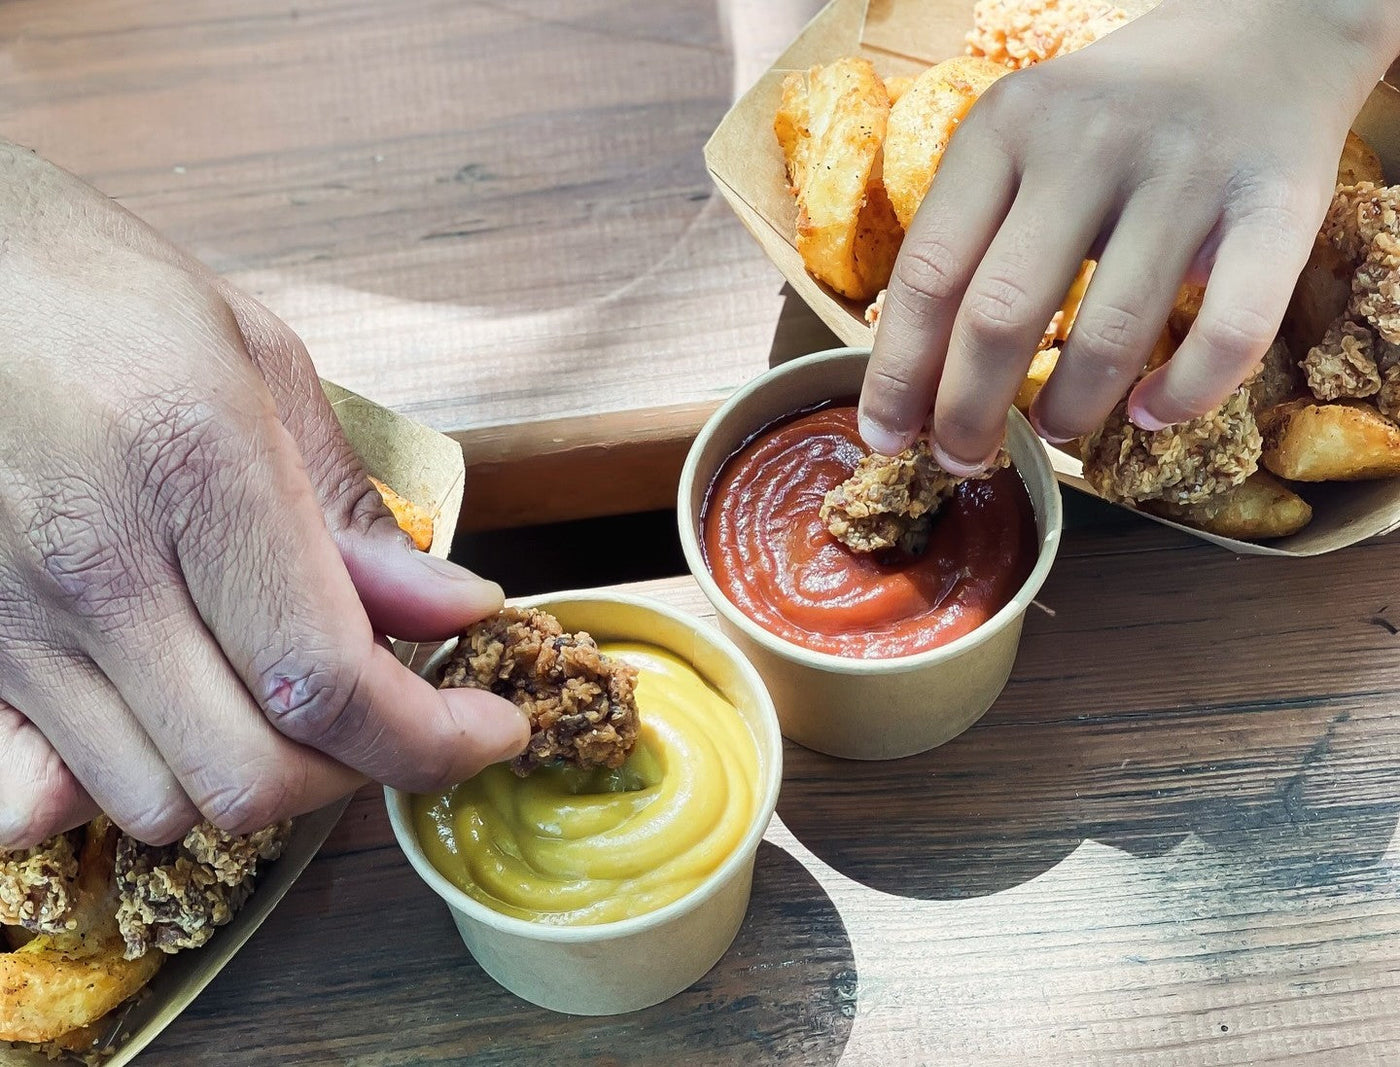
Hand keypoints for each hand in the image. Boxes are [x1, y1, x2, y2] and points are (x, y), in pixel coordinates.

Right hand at [0, 146, 527, 848]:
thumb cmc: (97, 294)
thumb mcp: (258, 361)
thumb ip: (354, 511)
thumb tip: (455, 609)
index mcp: (195, 468)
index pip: (326, 679)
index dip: (431, 739)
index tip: (491, 732)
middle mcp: (96, 565)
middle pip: (248, 776)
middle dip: (355, 772)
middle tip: (397, 718)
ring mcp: (13, 620)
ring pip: (158, 805)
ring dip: (253, 779)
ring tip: (288, 705)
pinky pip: (42, 795)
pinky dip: (131, 788)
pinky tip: (173, 721)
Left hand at [859, 0, 1399, 469]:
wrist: (1269, 28)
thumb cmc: (1118, 112)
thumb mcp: (1025, 137)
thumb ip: (974, 230)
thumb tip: (919, 374)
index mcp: (1005, 128)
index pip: (928, 274)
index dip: (898, 373)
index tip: (885, 435)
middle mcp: (1087, 143)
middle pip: (1001, 316)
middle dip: (967, 413)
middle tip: (962, 458)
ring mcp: (1184, 173)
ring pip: (1108, 337)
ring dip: (1069, 412)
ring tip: (1055, 430)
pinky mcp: (1278, 205)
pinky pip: (1230, 332)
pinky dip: (1186, 395)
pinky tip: (1152, 414)